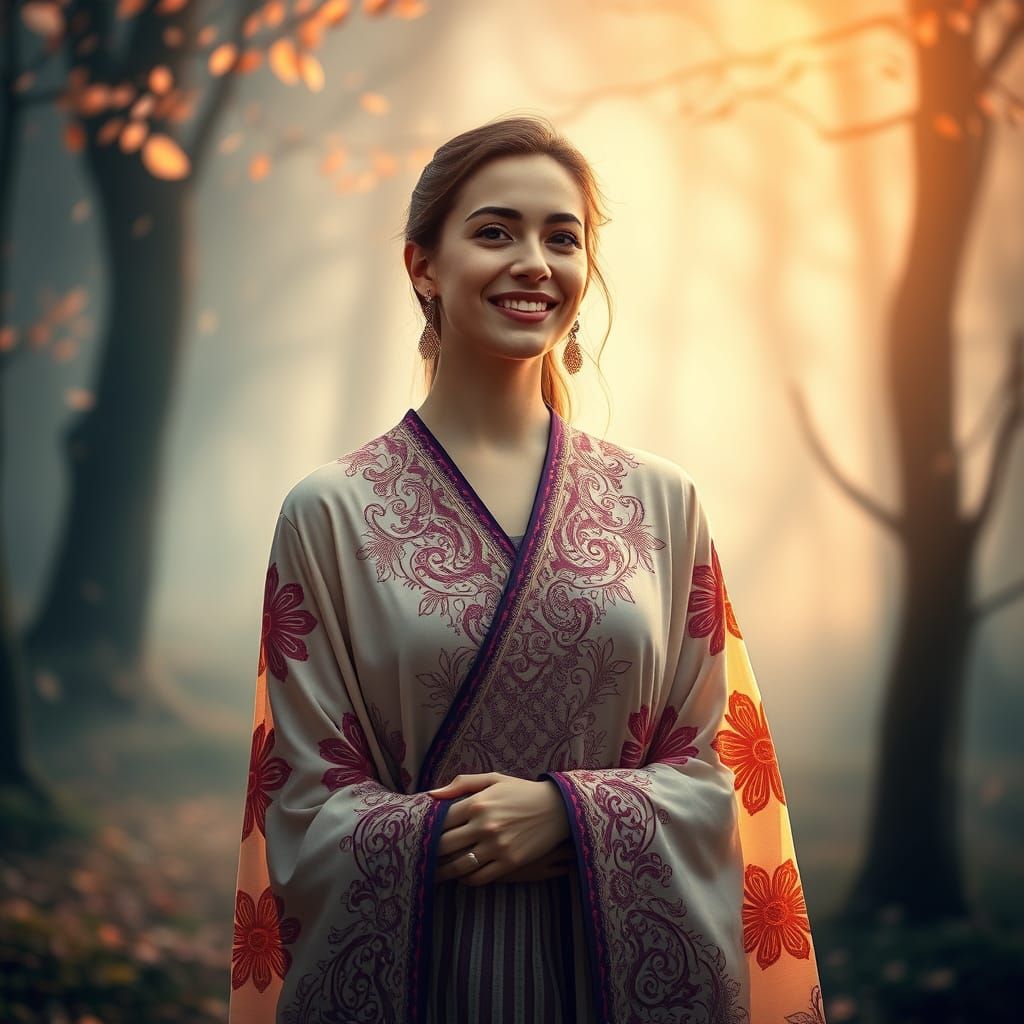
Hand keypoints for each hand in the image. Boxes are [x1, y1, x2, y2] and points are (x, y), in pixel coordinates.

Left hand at [427, 773, 569, 885]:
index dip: (427, 831)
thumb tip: (431, 795)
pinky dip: (466, 880)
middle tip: (420, 858)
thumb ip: (461, 784)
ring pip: (459, 866)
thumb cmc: (521, 791)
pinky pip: (479, 878)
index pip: (440, 822)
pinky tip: (462, 876)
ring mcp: (497, 846)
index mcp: (477, 802)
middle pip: (444, 846)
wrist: (557, 808)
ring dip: (443, 872)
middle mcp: (484, 825)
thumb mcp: (493, 779)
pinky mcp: (510, 863)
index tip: (420, 836)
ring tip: (435, 873)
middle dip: (429, 853)